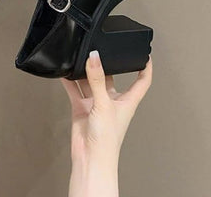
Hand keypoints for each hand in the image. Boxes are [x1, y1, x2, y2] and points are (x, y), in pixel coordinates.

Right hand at [61, 51, 152, 196]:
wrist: (90, 159)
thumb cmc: (107, 141)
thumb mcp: (104, 104)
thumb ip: (97, 80)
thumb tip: (94, 58)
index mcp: (127, 101)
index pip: (142, 81)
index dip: (145, 67)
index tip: (144, 54)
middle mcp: (113, 101)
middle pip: (111, 78)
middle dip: (105, 66)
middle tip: (99, 51)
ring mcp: (96, 104)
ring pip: (91, 82)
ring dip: (85, 72)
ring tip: (80, 58)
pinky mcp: (82, 108)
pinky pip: (76, 90)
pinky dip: (70, 82)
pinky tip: (65, 73)